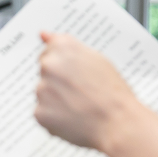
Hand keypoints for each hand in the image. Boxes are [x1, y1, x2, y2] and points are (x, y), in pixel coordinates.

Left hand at [34, 32, 144, 151]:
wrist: (117, 122)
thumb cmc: (111, 91)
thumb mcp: (95, 58)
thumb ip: (65, 46)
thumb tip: (42, 34)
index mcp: (62, 47)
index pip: (49, 52)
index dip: (64, 65)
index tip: (75, 74)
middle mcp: (48, 65)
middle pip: (44, 73)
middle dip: (57, 82)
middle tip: (80, 92)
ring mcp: (41, 90)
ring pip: (43, 94)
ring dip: (55, 100)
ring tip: (80, 106)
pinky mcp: (39, 112)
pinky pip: (43, 114)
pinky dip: (54, 117)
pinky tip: (73, 118)